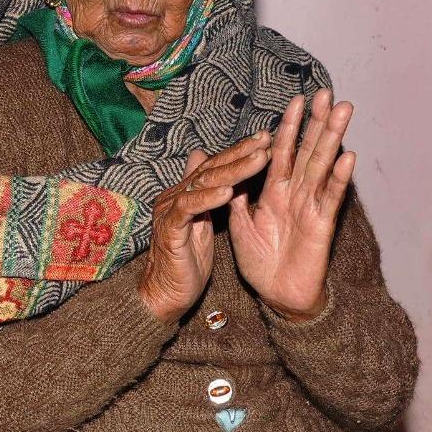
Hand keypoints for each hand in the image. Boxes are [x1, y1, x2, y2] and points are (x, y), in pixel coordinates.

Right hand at [138, 133, 272, 323]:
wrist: (166, 292)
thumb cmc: (186, 260)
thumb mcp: (201, 222)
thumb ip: (205, 192)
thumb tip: (200, 155)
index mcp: (184, 194)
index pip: (214, 167)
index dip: (238, 152)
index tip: (264, 139)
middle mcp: (174, 197)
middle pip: (210, 169)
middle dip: (240, 154)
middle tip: (265, 140)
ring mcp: (169, 212)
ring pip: (202, 184)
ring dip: (233, 170)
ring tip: (258, 159)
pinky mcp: (169, 231)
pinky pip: (188, 209)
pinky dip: (207, 199)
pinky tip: (228, 191)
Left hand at [229, 89, 354, 320]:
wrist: (276, 296)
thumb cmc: (261, 261)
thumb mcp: (239, 225)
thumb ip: (235, 196)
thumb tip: (225, 168)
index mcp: (275, 192)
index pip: (282, 151)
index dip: (289, 126)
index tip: (296, 99)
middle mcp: (296, 194)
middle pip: (308, 151)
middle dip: (317, 122)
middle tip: (327, 92)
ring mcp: (311, 207)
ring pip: (322, 166)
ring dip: (333, 138)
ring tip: (343, 111)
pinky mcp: (321, 225)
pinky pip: (330, 198)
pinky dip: (338, 178)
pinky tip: (347, 156)